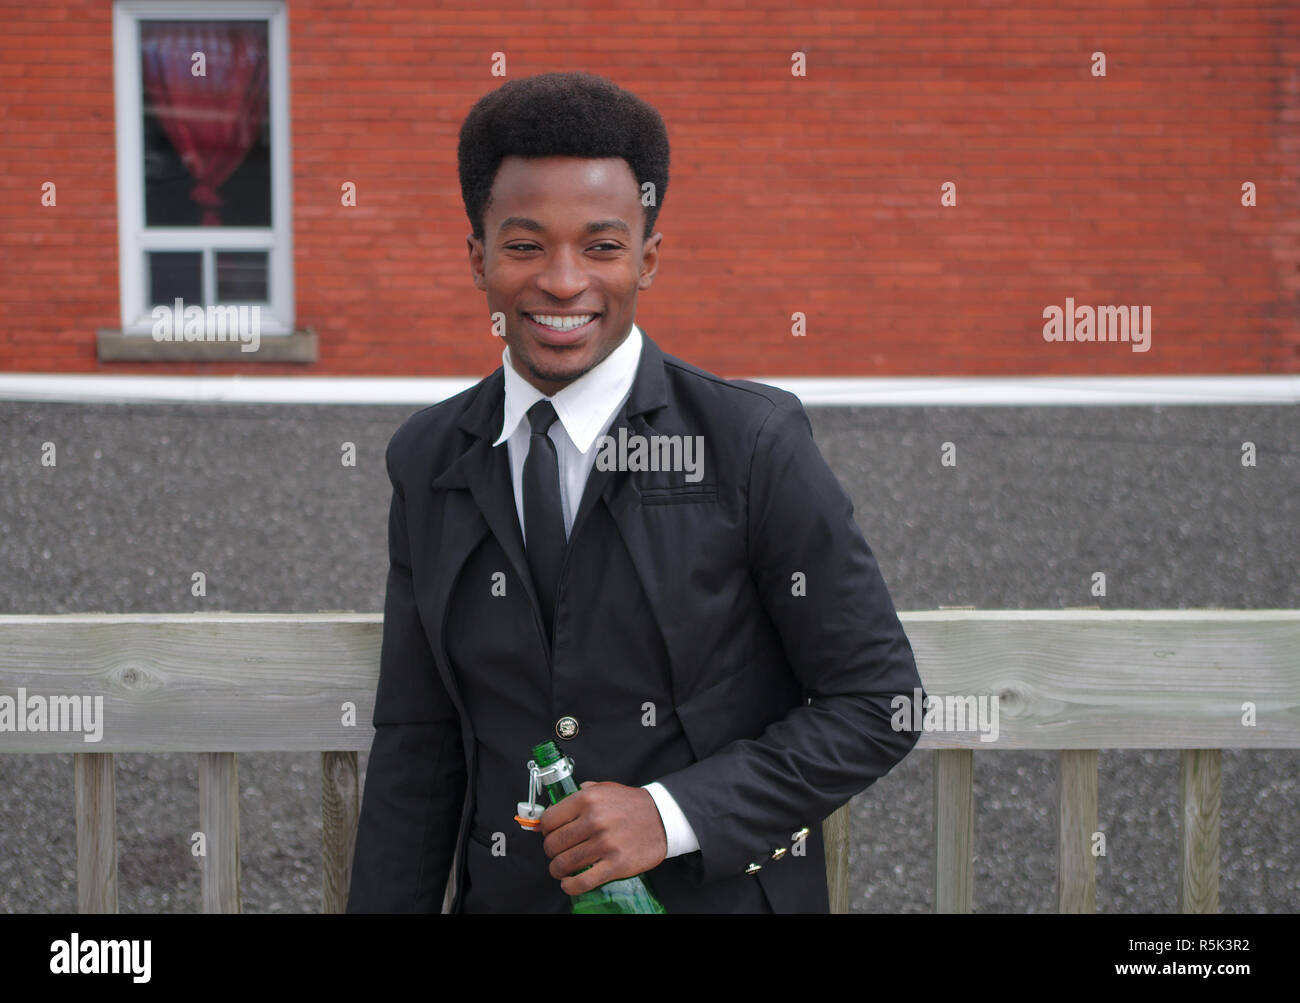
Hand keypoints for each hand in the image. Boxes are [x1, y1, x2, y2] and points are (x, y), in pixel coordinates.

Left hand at [538, 781, 667, 894]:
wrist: (663, 818)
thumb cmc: (631, 805)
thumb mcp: (605, 789)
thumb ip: (581, 794)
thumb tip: (553, 809)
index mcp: (588, 799)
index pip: (548, 820)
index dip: (545, 830)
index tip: (550, 835)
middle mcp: (594, 820)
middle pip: (553, 844)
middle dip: (551, 852)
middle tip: (557, 853)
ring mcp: (605, 844)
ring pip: (564, 864)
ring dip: (558, 870)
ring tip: (561, 869)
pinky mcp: (616, 865)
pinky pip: (582, 881)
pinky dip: (570, 886)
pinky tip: (569, 883)